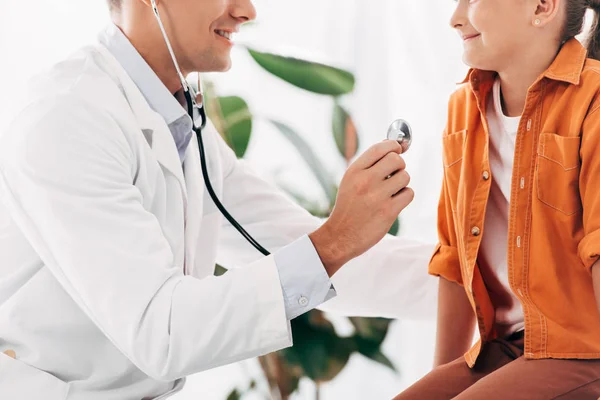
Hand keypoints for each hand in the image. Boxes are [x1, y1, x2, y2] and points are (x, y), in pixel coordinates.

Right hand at [309, 140, 412, 275]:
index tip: (398, 149)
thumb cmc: (348, 206)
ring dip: (402, 183)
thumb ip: (369, 164)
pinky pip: (408, 193)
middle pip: (396, 159)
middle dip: (399, 165)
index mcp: (354, 171)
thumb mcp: (350, 180)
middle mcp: (365, 180)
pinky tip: (393, 202)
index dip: (393, 145)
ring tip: (391, 192)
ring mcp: (377, 196)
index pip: (380, 148)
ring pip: (405, 176)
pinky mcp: (388, 211)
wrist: (340, 236)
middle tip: (393, 175)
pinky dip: (404, 197)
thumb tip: (395, 145)